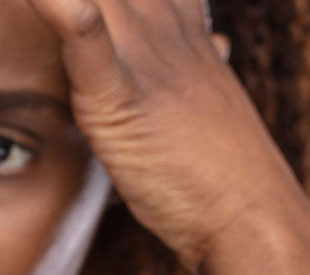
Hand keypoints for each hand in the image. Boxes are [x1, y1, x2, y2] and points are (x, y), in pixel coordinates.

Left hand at [27, 0, 309, 271]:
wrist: (249, 219)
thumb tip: (197, 48)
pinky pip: (84, 36)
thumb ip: (184, 67)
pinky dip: (60, 9)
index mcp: (180, 27)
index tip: (71, 0)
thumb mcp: (200, 101)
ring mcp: (145, 56)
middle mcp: (163, 27)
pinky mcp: (121, 94)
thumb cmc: (217, 171)